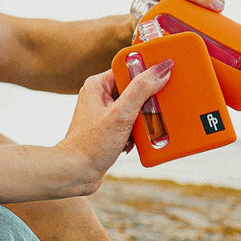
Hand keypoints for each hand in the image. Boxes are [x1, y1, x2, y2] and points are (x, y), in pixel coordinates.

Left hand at [55, 62, 171, 192]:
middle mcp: (99, 96)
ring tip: (139, 132)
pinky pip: (131, 124)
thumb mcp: (121, 114)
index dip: (145, 73)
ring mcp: (103, 113)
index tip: (163, 76)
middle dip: (145, 104)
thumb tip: (160, 69)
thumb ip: (141, 90)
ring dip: (142, 121)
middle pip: (134, 89)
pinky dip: (137, 133)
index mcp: (97, 84)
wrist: (77, 172)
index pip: (127, 68)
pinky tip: (134, 142)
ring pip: (135, 109)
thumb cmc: (91, 144)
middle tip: (151, 113)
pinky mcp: (109, 128)